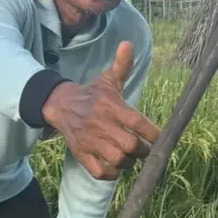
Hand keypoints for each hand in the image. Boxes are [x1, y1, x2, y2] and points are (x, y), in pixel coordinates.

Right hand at [41, 41, 160, 180]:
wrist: (60, 105)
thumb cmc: (91, 94)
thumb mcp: (107, 79)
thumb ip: (122, 65)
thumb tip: (129, 43)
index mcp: (111, 106)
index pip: (139, 122)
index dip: (154, 133)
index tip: (158, 137)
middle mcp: (102, 124)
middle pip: (131, 145)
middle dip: (143, 151)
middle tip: (145, 150)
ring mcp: (90, 141)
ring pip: (118, 160)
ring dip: (129, 162)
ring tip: (131, 157)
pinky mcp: (81, 154)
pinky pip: (100, 171)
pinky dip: (111, 174)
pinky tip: (116, 167)